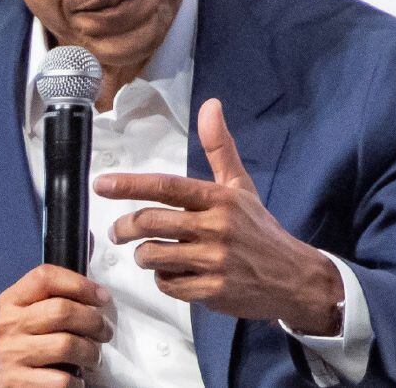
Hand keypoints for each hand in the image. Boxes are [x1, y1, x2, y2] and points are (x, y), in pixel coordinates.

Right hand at [0, 264, 114, 387]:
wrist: (1, 385)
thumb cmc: (27, 344)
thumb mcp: (32, 313)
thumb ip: (57, 291)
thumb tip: (94, 255)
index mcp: (12, 300)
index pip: (45, 276)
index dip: (80, 283)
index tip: (102, 297)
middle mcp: (7, 324)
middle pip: (62, 310)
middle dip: (94, 321)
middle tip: (105, 332)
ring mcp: (10, 354)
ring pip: (66, 344)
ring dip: (90, 352)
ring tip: (93, 356)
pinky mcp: (17, 383)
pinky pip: (61, 379)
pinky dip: (77, 381)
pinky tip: (76, 378)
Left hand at [93, 98, 343, 334]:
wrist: (294, 277)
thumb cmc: (259, 229)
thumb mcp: (240, 186)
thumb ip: (219, 147)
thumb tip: (211, 104)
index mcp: (219, 198)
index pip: (167, 187)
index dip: (130, 185)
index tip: (102, 185)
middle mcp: (216, 227)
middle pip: (151, 223)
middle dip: (124, 228)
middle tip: (117, 232)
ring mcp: (214, 261)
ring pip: (153, 256)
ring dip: (144, 256)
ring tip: (151, 253)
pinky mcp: (213, 291)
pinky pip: (168, 285)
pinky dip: (164, 280)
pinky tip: (175, 274)